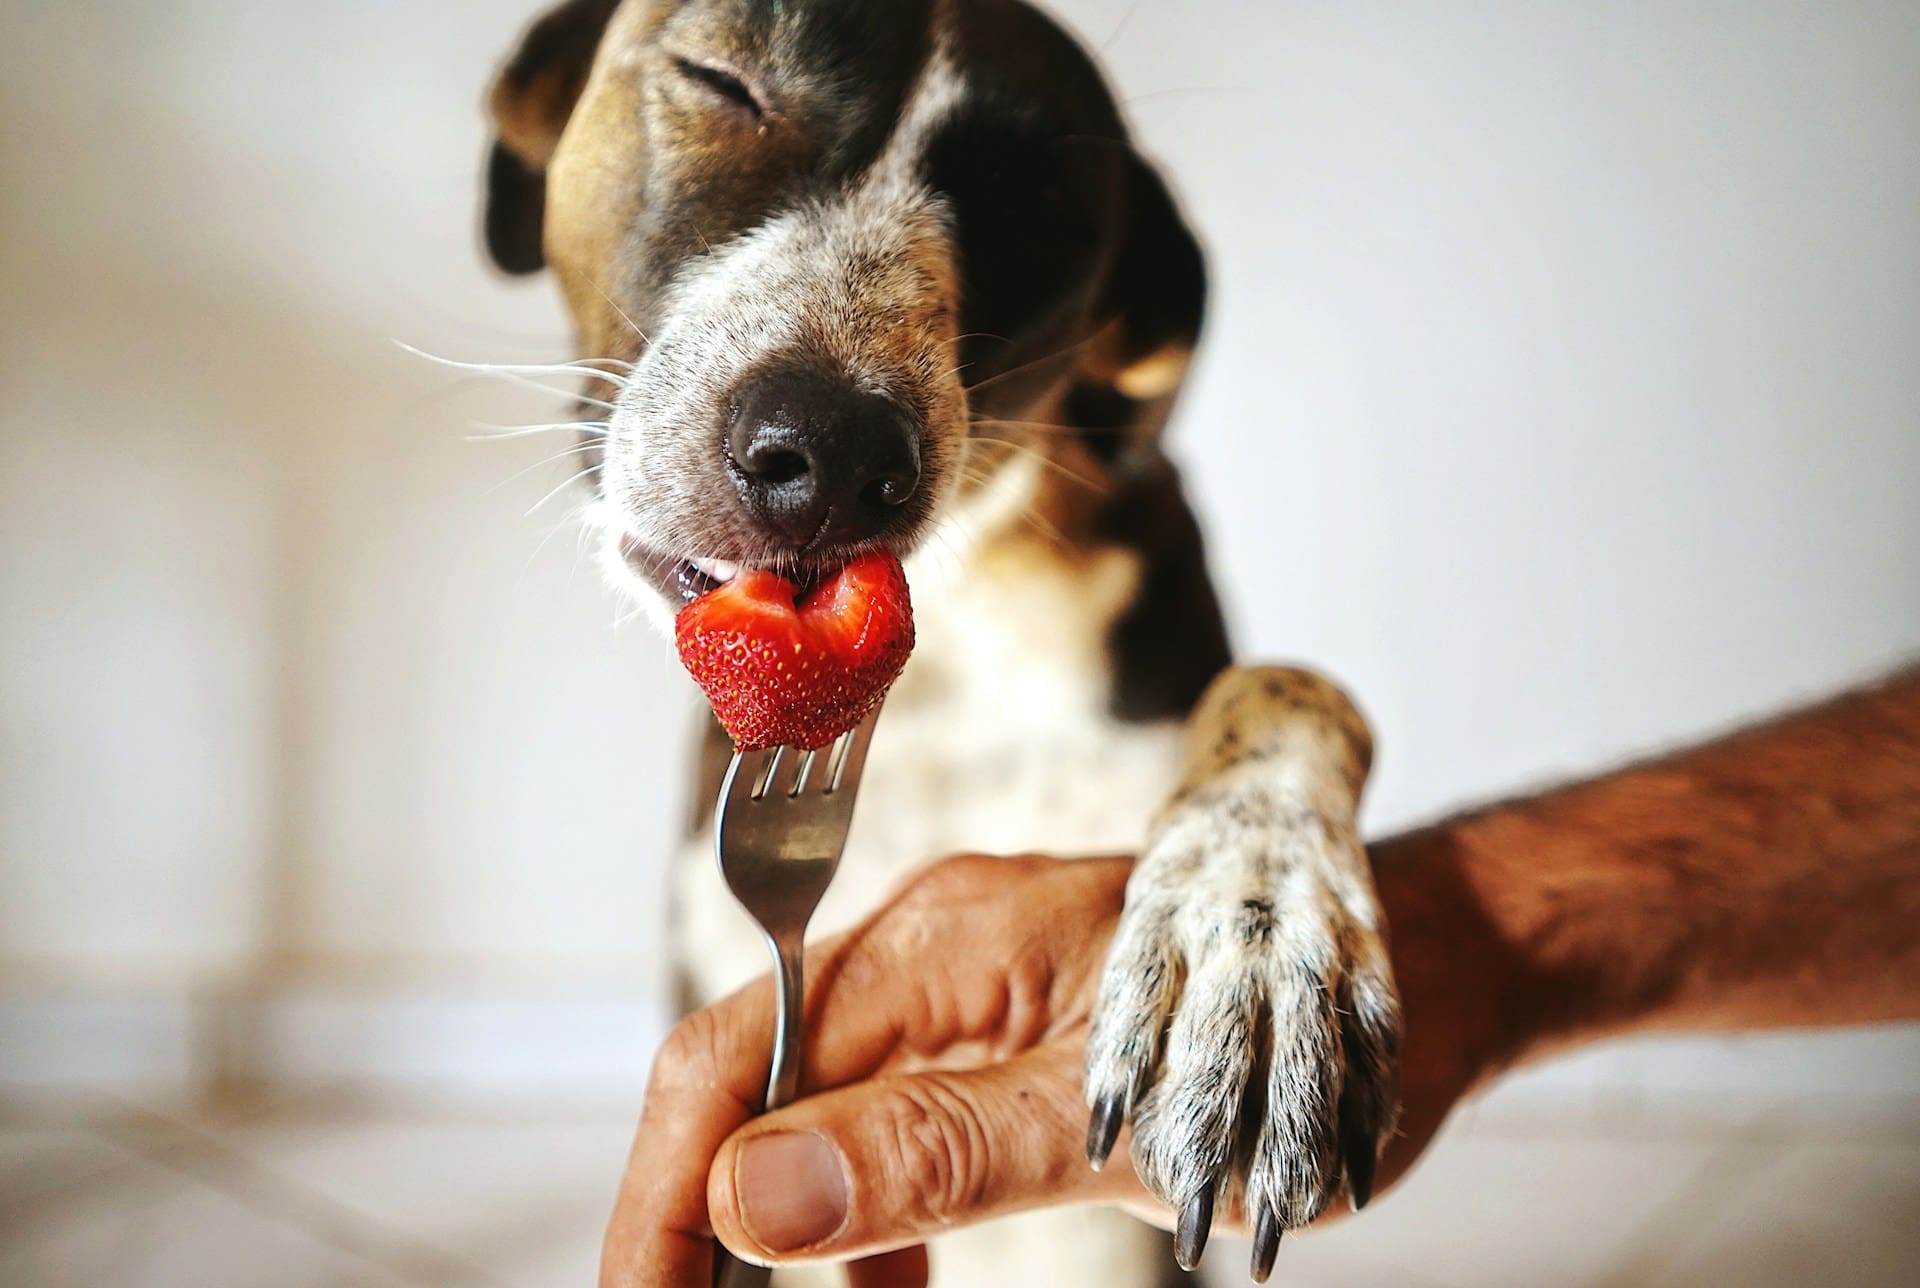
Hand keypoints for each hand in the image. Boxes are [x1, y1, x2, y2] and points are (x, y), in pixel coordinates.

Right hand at [601, 850, 1501, 1286]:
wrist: (1416, 976)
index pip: (730, 1056)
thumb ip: (941, 1150)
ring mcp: (960, 981)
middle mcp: (928, 946)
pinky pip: (884, 1115)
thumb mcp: (1121, 1119)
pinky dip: (862, 1216)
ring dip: (774, 1227)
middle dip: (697, 1219)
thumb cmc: (1293, 1032)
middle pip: (745, 1080)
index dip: (659, 1195)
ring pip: (806, 1107)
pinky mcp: (996, 1023)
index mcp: (939, 942)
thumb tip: (752, 1192)